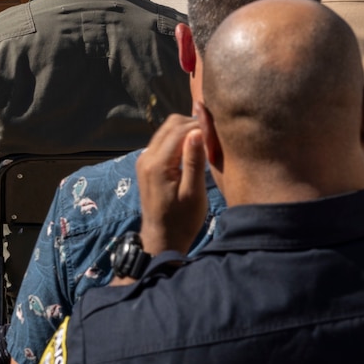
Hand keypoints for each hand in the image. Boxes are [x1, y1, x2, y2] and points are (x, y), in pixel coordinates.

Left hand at [136, 112, 208, 256]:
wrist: (161, 239)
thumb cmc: (181, 221)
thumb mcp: (193, 193)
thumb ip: (194, 161)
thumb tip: (197, 132)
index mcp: (157, 164)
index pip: (179, 129)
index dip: (200, 125)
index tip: (219, 129)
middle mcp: (146, 157)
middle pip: (170, 125)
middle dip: (193, 124)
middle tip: (214, 135)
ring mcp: (144, 160)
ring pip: (166, 131)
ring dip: (186, 131)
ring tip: (207, 143)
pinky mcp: (147, 165)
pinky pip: (163, 142)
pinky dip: (178, 140)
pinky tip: (194, 151)